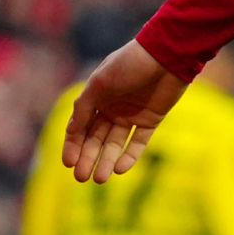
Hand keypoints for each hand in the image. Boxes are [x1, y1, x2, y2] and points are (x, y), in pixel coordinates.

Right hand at [62, 39, 190, 181]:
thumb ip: (85, 106)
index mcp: (95, 97)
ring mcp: (131, 115)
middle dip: (87, 157)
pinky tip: (120, 169)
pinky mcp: (151, 120)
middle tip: (80, 178)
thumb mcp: (100, 83)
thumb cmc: (128, 64)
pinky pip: (138, 143)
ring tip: (99, 178)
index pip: (80, 126)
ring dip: (106, 161)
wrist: (165, 56)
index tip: (67, 163)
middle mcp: (111, 108)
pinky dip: (129, 156)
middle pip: (95, 138)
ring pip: (114, 144)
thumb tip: (71, 130)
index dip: (72, 144)